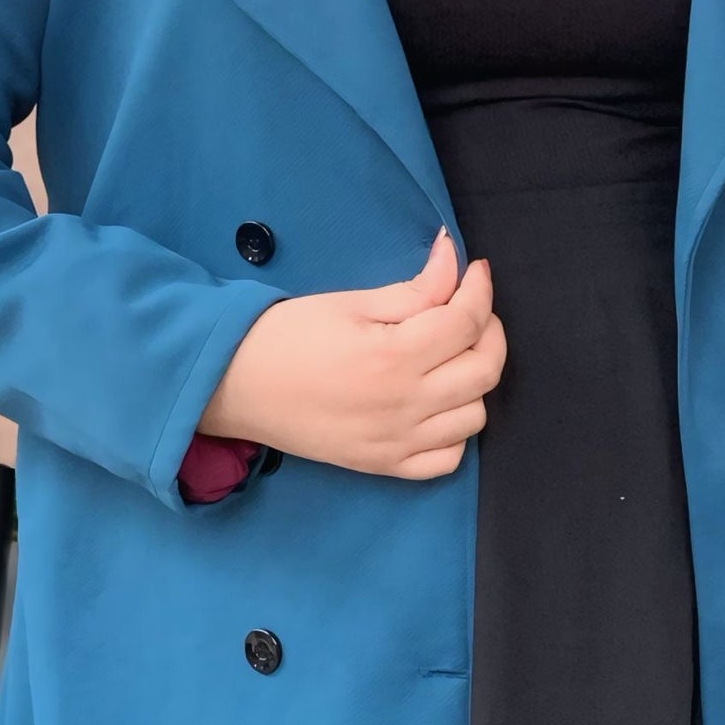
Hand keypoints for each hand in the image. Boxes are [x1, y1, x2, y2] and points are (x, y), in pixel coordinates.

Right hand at [199, 226, 506, 481]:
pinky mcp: (385, 466)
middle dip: (489, 330)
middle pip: (485, 371)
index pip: (466, 322)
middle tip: (469, 308)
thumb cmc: (288, 335)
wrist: (234, 386)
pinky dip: (454, 432)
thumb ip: (414, 288)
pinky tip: (437, 405)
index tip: (474, 270)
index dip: (479, 289)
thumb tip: (455, 257)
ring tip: (451, 355)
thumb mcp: (351, 303)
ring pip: (475, 416)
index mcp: (394, 357)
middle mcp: (405, 405)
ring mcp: (398, 442)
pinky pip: (446, 460)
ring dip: (475, 381)